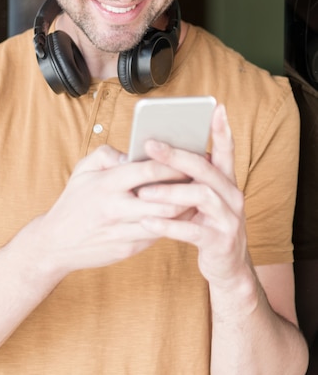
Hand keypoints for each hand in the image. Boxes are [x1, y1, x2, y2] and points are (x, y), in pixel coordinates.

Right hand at [36, 144, 194, 275]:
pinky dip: (175, 223)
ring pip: (166, 219)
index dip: (174, 163)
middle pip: (165, 197)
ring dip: (187, 207)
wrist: (55, 243)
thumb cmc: (72, 201)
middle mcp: (116, 207)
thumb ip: (109, 154)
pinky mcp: (129, 248)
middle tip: (205, 176)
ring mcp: (123, 230)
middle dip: (188, 186)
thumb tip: (136, 152)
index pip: (149, 170)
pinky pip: (159, 234)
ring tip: (200, 194)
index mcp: (106, 183)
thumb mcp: (83, 169)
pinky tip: (185, 213)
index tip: (190, 156)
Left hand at [136, 104, 247, 287]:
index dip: (222, 129)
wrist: (227, 267)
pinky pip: (192, 230)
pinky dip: (168, 225)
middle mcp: (232, 195)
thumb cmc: (205, 225)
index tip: (216, 108)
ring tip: (142, 192)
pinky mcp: (219, 241)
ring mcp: (229, 219)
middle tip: (150, 145)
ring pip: (200, 196)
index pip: (226, 150)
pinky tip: (147, 222)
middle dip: (176, 156)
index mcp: (226, 182)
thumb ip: (186, 179)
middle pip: (205, 168)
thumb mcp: (200, 200)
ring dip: (169, 192)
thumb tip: (154, 155)